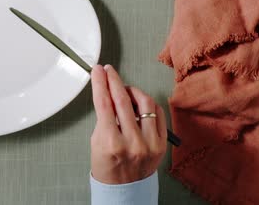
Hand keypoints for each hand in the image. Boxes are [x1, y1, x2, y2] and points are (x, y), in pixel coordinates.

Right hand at [90, 64, 166, 184]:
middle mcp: (132, 142)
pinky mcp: (162, 143)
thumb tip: (108, 93)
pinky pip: (157, 113)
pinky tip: (139, 102)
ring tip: (124, 90)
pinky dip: (147, 103)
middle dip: (114, 80)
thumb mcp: (97, 141)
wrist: (124, 187)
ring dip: (132, 90)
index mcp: (111, 143)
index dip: (100, 83)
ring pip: (144, 103)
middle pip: (122, 100)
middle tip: (109, 71)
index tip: (98, 71)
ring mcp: (150, 143)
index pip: (104, 103)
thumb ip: (104, 118)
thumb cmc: (107, 165)